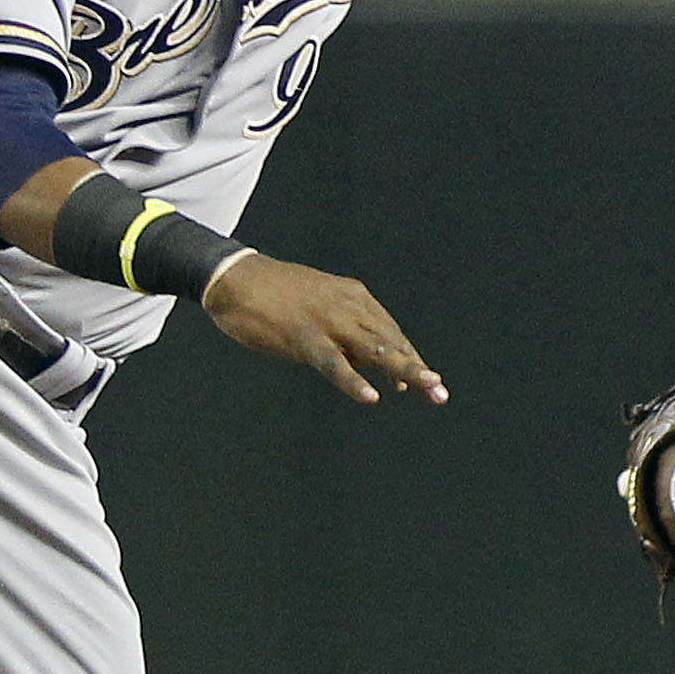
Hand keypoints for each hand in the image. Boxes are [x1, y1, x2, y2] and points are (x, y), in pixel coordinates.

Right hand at [203, 252, 447, 405]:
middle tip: (439, 392)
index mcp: (353, 295)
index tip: (422, 380)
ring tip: (426, 389)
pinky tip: (371, 396)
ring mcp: (327, 321)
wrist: (234, 277)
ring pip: (373, 349)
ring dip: (403, 370)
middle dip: (416, 367)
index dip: (406, 357)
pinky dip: (353, 381)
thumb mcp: (316, 307)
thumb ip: (342, 331)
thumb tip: (365, 363)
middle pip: (390, 340)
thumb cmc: (271, 295)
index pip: (389, 331)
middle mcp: (348, 306)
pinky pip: (333, 363)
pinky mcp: (303, 337)